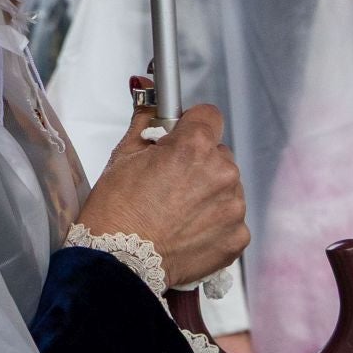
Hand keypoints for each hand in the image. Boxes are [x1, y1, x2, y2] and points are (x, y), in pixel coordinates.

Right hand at [77, 103, 249, 288]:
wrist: (119, 261)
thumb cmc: (115, 210)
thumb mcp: (124, 155)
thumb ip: (146, 119)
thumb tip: (148, 90)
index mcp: (194, 146)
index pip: (208, 115)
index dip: (191, 125)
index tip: (179, 137)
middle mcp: (221, 172)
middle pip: (218, 153)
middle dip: (197, 163)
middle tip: (168, 183)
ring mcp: (233, 207)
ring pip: (226, 186)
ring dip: (207, 193)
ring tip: (175, 212)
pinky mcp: (237, 237)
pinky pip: (230, 219)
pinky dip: (213, 223)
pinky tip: (187, 231)